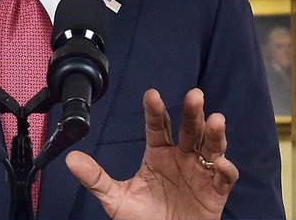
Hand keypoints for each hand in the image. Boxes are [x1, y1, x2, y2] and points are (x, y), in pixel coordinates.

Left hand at [65, 88, 238, 219]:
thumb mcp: (117, 200)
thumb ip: (96, 178)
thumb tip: (70, 159)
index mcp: (159, 154)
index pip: (158, 126)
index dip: (155, 111)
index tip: (151, 95)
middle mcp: (182, 157)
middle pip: (189, 129)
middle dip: (192, 112)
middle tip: (194, 95)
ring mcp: (200, 172)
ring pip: (210, 146)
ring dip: (214, 134)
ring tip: (215, 121)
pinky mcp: (216, 191)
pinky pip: (225, 177)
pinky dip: (226, 168)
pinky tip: (220, 163)